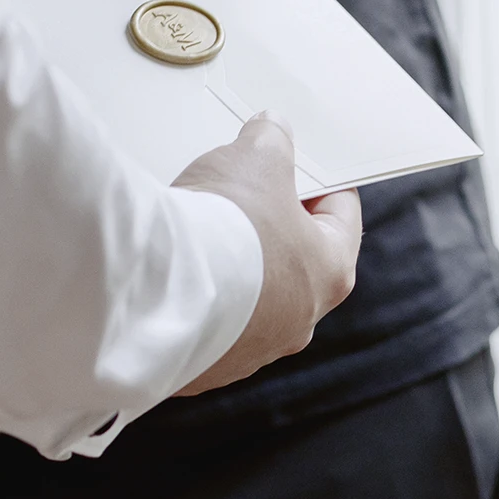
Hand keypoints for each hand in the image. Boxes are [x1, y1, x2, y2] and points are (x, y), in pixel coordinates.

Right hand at [171, 112, 361, 395]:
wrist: (158, 291)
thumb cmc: (224, 227)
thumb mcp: (255, 158)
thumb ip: (270, 140)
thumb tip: (272, 131)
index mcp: (331, 272)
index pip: (341, 217)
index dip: (321, 184)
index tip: (302, 168)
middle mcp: (300, 321)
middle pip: (295, 261)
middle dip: (271, 228)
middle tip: (242, 197)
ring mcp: (252, 350)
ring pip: (250, 299)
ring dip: (231, 270)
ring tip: (198, 237)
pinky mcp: (206, 367)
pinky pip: (206, 326)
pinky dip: (194, 300)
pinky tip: (171, 275)